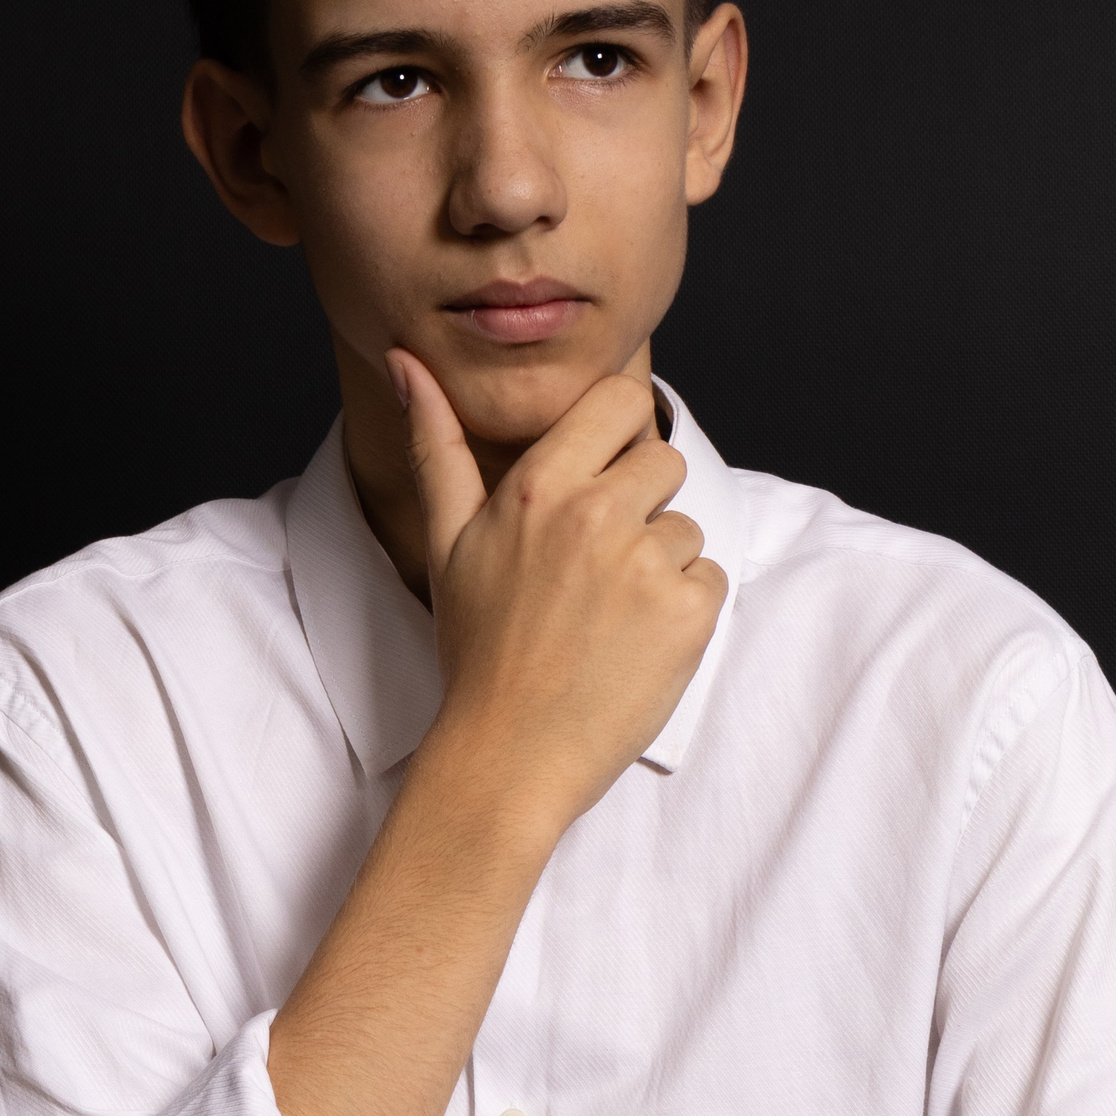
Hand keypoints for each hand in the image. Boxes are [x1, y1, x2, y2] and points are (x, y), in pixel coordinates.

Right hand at [391, 357, 727, 830]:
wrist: (508, 755)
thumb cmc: (476, 650)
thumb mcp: (447, 540)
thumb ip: (438, 443)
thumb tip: (404, 361)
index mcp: (539, 487)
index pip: (619, 400)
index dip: (621, 433)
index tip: (604, 473)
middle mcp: (596, 515)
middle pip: (663, 462)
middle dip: (641, 506)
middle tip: (593, 571)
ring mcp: (646, 564)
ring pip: (687, 528)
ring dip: (661, 566)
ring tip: (607, 618)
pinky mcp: (688, 614)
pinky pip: (711, 581)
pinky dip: (684, 613)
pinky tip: (634, 644)